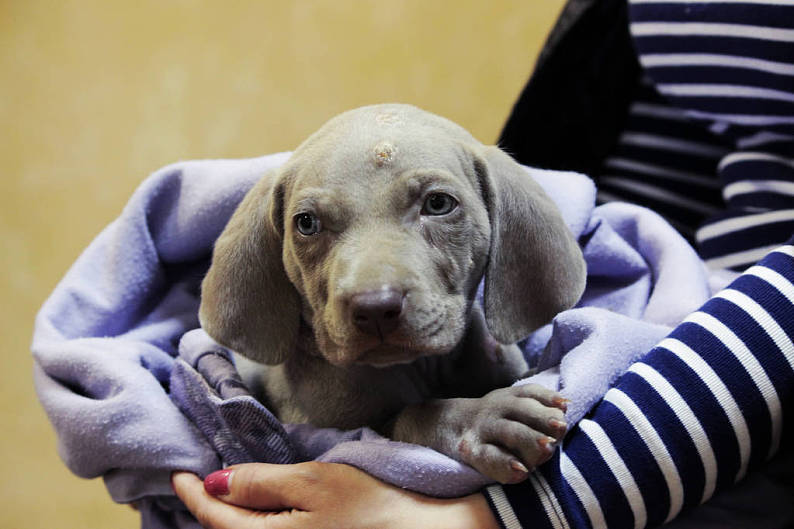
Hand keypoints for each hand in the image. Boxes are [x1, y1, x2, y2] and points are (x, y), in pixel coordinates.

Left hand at [172, 462, 499, 528]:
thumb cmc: (371, 506)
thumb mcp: (314, 483)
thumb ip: (261, 484)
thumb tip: (216, 482)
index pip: (215, 520)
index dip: (193, 494)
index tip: (178, 473)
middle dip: (206, 511)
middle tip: (193, 484)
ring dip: (227, 523)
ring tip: (219, 499)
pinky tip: (255, 516)